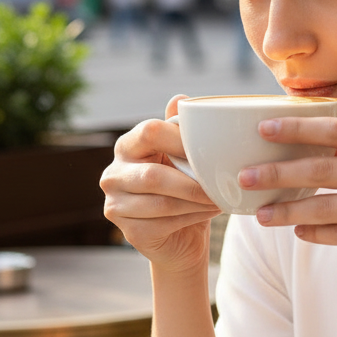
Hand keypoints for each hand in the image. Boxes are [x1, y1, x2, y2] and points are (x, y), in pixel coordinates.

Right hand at [100, 95, 220, 273]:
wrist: (181, 237)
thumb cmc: (184, 189)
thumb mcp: (183, 157)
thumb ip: (179, 130)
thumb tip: (181, 99)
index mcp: (127, 147)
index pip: (149, 131)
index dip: (181, 140)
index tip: (210, 150)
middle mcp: (113, 174)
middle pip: (154, 175)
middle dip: (193, 182)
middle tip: (222, 185)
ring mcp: (116, 205)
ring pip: (163, 203)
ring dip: (197, 202)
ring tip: (220, 199)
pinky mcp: (128, 232)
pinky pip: (164, 223)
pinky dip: (192, 218)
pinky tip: (208, 213)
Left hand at [238, 116, 336, 297]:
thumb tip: (308, 147)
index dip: (298, 127)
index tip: (263, 127)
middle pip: (323, 168)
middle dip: (278, 172)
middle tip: (245, 175)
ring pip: (324, 206)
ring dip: (286, 210)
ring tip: (259, 215)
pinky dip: (313, 233)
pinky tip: (296, 231)